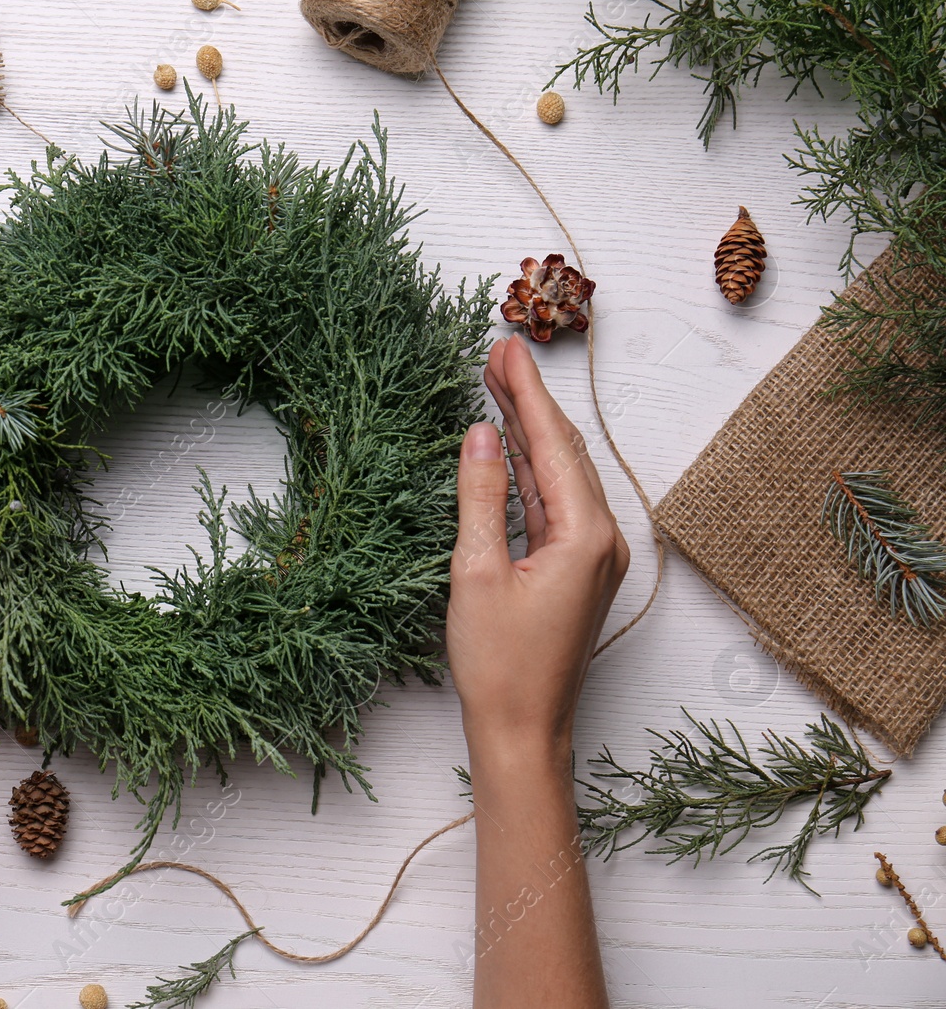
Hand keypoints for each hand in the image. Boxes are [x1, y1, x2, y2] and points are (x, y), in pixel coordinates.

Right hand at [447, 334, 629, 756]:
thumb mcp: (476, 573)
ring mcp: (593, 556)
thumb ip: (480, 497)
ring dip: (528, 431)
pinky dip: (531, 470)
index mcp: (585, 536)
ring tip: (498, 386)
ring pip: (560, 475)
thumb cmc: (499, 665)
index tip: (504, 347)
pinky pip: (555, 503)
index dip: (524, 393)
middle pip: (562, 452)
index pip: (551, 444)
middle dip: (528, 401)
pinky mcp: (577, 571)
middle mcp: (601, 540)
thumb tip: (480, 436)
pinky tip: (510, 447)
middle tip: (498, 354)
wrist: (523, 730)